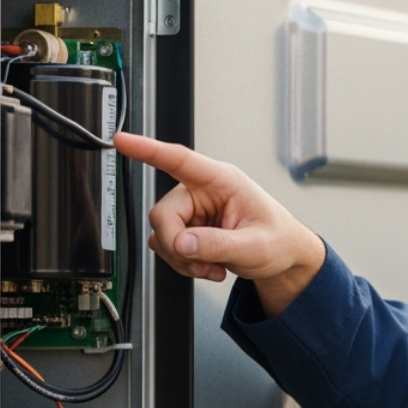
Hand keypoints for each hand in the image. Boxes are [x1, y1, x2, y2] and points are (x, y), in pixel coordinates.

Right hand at [114, 133, 326, 316]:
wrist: (284, 258)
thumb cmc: (279, 240)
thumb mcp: (255, 246)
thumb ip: (219, 245)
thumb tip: (183, 243)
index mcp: (222, 181)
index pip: (180, 160)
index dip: (149, 149)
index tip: (123, 141)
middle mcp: (203, 192)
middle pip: (163, 213)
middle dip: (177, 245)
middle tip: (202, 263)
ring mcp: (194, 212)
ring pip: (162, 234)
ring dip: (183, 259)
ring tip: (213, 266)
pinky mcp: (188, 229)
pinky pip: (167, 247)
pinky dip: (183, 264)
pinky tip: (207, 266)